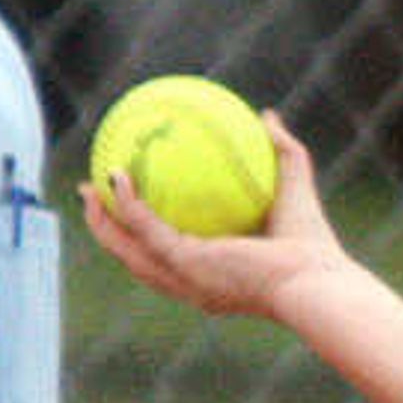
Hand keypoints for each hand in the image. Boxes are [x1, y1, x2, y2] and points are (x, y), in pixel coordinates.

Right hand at [81, 118, 342, 321]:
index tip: (130, 208)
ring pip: (127, 250)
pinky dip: (126, 204)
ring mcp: (184, 279)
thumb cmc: (314, 247)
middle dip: (109, 232)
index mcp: (212, 277)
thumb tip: (267, 116)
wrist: (314, 280)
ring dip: (102, 220)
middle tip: (94, 200)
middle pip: (136, 261)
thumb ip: (282, 151)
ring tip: (88, 189)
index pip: (169, 260)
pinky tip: (117, 175)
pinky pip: (145, 229)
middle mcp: (192, 286)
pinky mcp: (184, 263)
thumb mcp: (295, 188)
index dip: (143, 235)